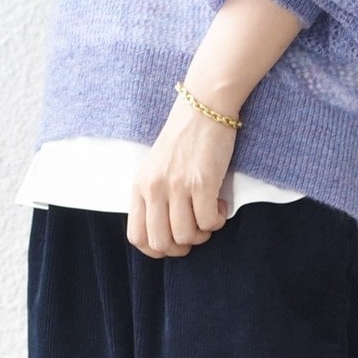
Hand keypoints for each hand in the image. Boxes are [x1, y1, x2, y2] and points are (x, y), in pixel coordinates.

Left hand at [127, 93, 235, 257]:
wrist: (204, 108)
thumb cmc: (184, 141)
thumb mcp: (157, 169)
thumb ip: (155, 198)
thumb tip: (168, 233)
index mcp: (140, 187)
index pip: (137, 237)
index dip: (156, 249)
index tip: (173, 242)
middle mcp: (154, 188)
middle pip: (161, 243)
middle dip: (181, 247)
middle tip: (195, 231)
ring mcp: (177, 186)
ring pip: (186, 237)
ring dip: (202, 233)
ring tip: (208, 213)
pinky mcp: (201, 182)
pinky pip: (208, 222)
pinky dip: (218, 220)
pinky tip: (220, 205)